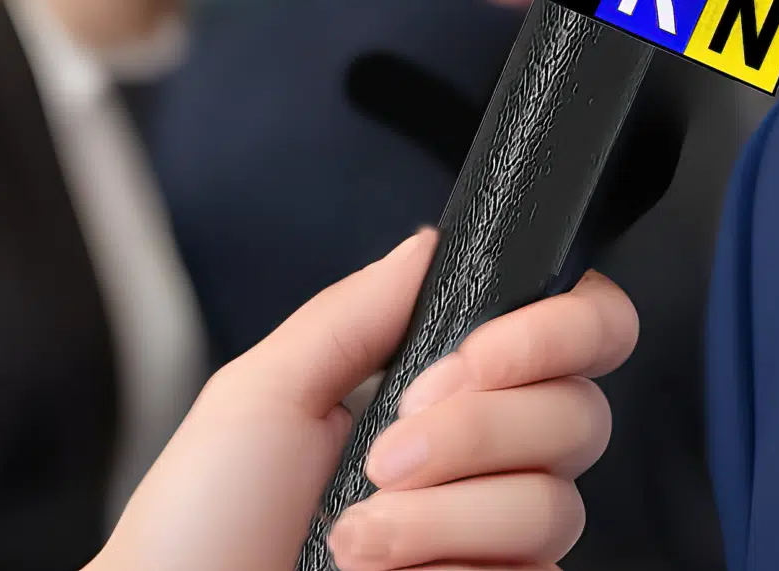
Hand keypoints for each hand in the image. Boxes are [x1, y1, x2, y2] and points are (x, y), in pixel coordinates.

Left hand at [89, 227, 638, 570]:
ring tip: (352, 539)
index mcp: (438, 391)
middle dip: (479, 428)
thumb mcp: (263, 392)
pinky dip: (448, 568)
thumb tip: (431, 240)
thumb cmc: (197, 527)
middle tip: (387, 453)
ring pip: (555, 503)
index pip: (572, 335)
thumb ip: (358, 310)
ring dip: (442, 516)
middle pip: (580, 413)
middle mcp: (480, 464)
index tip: (476, 356)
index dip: (554, 331)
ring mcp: (487, 543)